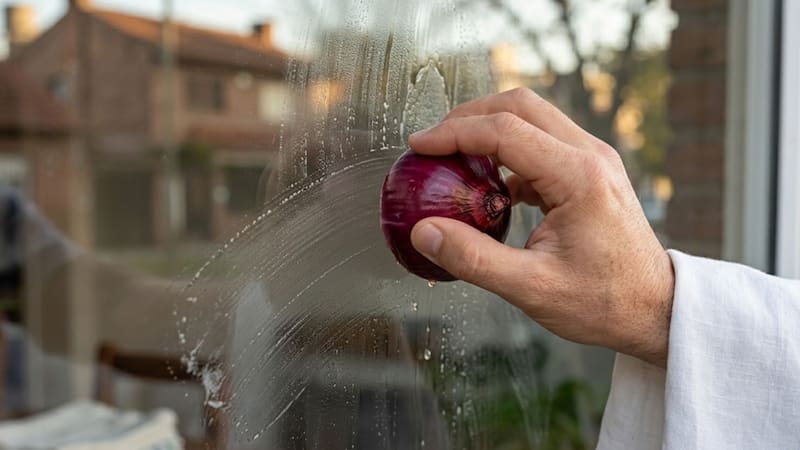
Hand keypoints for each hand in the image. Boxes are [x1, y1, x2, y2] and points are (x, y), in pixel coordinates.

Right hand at [408, 88, 674, 367]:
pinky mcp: (591, 170)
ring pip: (533, 116)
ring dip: (489, 127)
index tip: (418, 146)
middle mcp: (591, 155)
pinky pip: (543, 140)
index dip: (454, 133)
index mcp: (579, 177)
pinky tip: (490, 184)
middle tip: (433, 143)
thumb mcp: (532, 288)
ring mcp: (595, 159)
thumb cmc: (603, 302)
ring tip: (454, 158)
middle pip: (520, 105)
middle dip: (469, 117)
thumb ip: (473, 259)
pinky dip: (508, 149)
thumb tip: (423, 232)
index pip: (504, 131)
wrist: (654, 308)